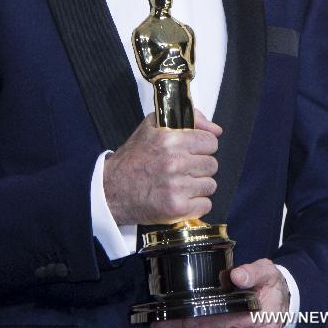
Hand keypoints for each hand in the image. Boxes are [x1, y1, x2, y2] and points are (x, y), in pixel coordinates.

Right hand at [103, 109, 221, 225]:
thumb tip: (217, 129)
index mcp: (170, 139)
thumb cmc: (133, 157)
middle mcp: (175, 162)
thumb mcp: (153, 126)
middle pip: (212, 164)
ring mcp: (177, 187)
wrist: (111, 190)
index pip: (211, 141)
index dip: (202, 146)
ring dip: (198, 186)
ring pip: (210, 185)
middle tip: (183, 169)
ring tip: (180, 184)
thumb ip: (188, 119)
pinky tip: (180, 198)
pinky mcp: (177, 208)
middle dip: (200, 166)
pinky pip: (205, 205)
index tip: (192, 151)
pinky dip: (195, 204)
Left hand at [151, 258, 289, 327]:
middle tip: (163, 323)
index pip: (229, 323)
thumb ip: (253, 272)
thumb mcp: (268, 272)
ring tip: (165, 326)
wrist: (285, 303)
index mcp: (261, 318)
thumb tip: (237, 275)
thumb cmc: (273, 285)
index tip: (183, 320)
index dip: (204, 323)